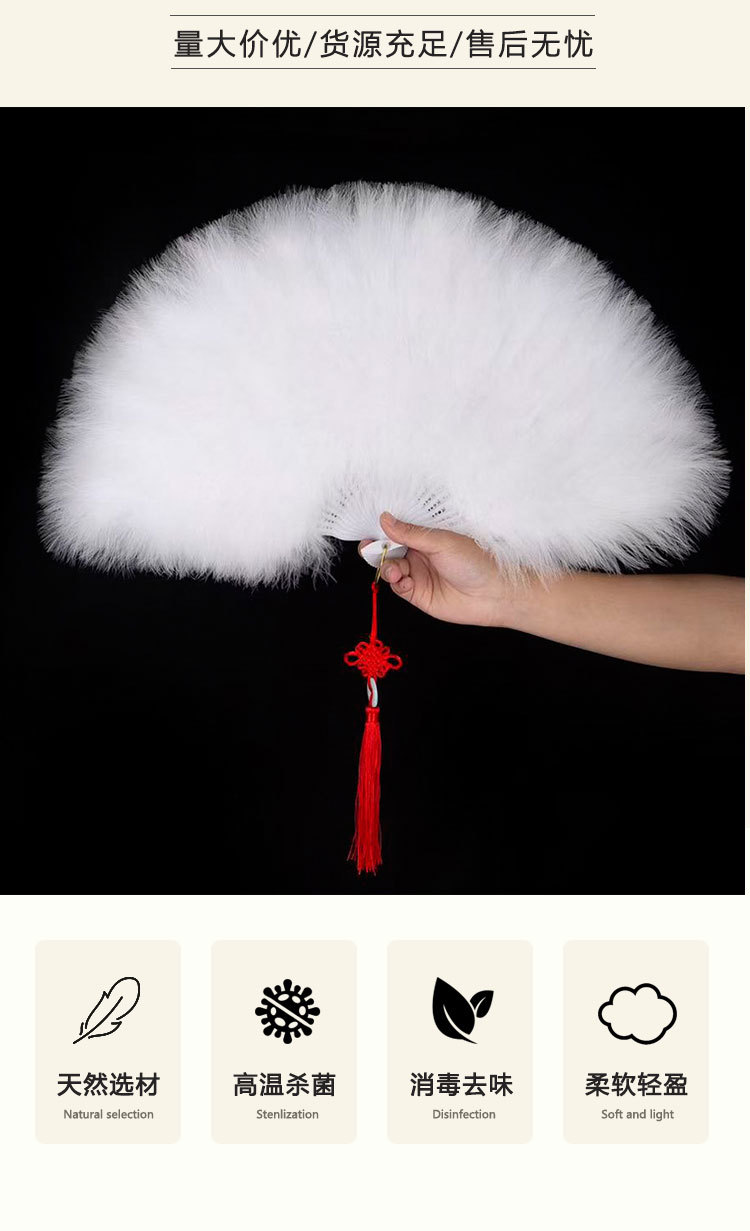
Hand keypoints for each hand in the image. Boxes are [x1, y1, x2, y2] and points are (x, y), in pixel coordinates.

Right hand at [362, 512, 519, 626]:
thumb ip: (410, 533)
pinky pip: (398, 587)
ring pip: (390, 569)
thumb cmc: (476, 561)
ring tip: (394, 571)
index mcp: (426, 536)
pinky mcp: (418, 594)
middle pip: (388, 550)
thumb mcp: (441, 541)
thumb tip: (385, 519)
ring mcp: (418, 574)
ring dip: (387, 568)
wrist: (493, 593)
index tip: (368, 531)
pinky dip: (396, 584)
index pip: (397, 530)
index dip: (381, 531)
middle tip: (370, 550)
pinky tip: (404, 582)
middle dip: (377, 551)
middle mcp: (419, 554)